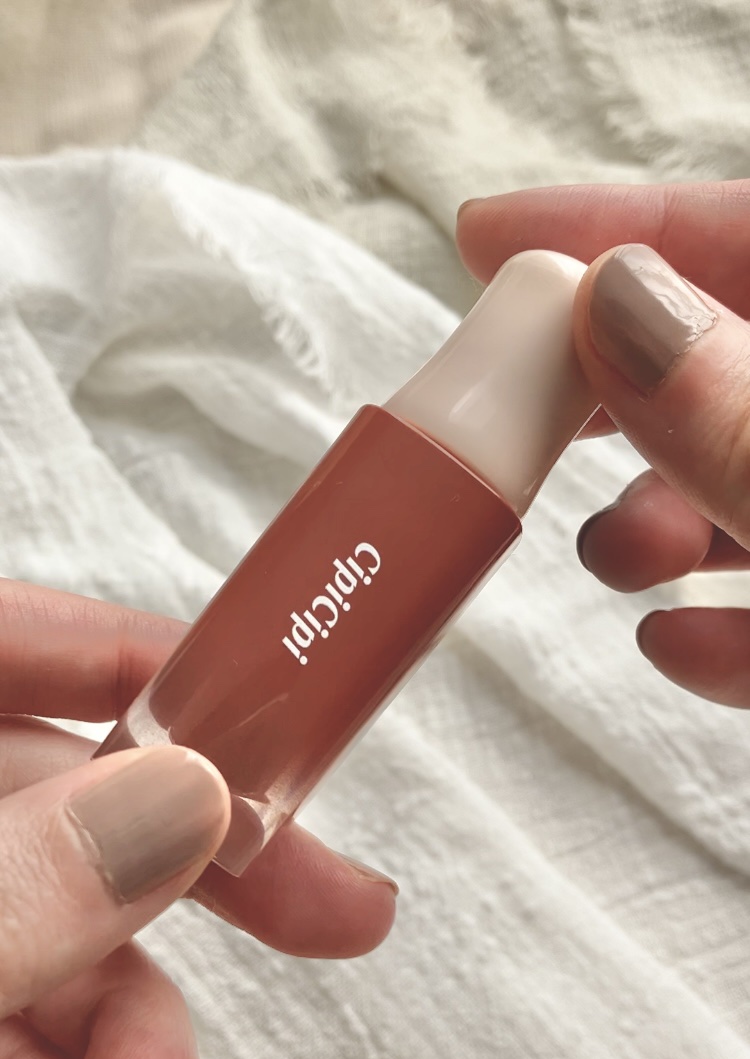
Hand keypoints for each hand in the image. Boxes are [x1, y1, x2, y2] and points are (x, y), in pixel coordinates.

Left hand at [0, 580, 395, 1058]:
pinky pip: (11, 1006)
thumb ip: (17, 882)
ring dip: (129, 1036)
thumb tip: (189, 804)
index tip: (290, 716)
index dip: (169, 666)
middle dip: (212, 878)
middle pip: (85, 798)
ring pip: (59, 925)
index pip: (34, 642)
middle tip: (347, 919)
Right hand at [458, 180, 749, 706]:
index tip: (488, 240)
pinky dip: (725, 624)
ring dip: (663, 520)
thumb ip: (744, 420)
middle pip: (724, 360)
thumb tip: (618, 306)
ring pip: (743, 482)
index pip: (749, 236)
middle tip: (516, 415)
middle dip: (617, 392)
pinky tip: (674, 642)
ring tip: (617, 559)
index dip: (623, 228)